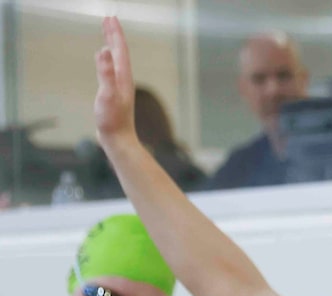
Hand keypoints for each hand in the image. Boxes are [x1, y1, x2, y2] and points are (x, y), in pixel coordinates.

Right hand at [94, 17, 136, 143]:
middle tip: (109, 19)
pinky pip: (112, 69)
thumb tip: (105, 51)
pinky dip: (108, 60)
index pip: (120, 49)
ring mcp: (120, 86)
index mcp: (123, 77)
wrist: (118, 139)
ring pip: (117, 60)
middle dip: (114, 35)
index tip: (110, 18)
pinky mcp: (115, 92)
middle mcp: (124, 79)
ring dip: (112, 45)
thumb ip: (106, 73)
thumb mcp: (107, 94)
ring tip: (107, 34)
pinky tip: (105, 62)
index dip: (115, 33)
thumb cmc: (112, 120)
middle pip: (120, 52)